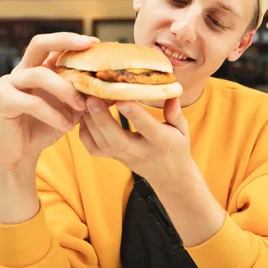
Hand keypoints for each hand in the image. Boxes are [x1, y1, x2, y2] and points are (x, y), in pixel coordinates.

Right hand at [0, 33, 98, 172]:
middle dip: (64, 41)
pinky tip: (67, 127)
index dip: (72, 39)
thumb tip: (112, 87)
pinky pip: (32, 102)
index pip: (52, 44)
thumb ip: (83, 95)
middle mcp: (20, 71)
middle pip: (38, 43)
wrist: (19, 155)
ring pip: (39, 75)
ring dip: (65, 90)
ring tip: (82, 107)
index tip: (94, 42)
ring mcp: (8, 84)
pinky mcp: (2, 101)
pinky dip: (53, 114)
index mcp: (36, 68)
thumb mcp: (70, 109)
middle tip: (88, 47)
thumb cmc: (45, 128)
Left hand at [78, 96, 192, 185]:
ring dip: (90, 122)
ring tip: (84, 100)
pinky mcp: (114, 158)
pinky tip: (85, 116)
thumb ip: (175, 112)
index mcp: (161, 141)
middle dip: (102, 118)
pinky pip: (94, 149)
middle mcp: (139, 150)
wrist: (169, 176)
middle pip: (116, 139)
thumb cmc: (176, 147)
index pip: (146, 127)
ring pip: (102, 144)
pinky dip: (85, 133)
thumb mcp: (183, 130)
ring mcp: (124, 156)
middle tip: (91, 98)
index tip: (122, 99)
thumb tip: (172, 91)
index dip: (134, 114)